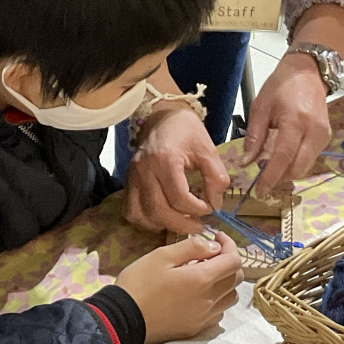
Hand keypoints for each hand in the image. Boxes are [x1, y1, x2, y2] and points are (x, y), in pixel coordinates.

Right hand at [117, 232, 243, 343]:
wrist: (122, 319)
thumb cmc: (140, 282)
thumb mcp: (162, 256)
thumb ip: (192, 247)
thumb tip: (214, 247)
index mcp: (202, 279)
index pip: (234, 261)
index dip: (230, 245)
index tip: (216, 237)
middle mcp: (209, 300)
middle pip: (237, 279)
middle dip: (229, 261)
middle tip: (210, 253)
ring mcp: (204, 317)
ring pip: (231, 297)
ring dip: (225, 282)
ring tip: (205, 274)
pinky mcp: (196, 329)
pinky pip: (219, 312)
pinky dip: (217, 299)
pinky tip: (199, 293)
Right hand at [123, 105, 230, 234]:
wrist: (163, 117)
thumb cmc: (186, 131)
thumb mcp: (207, 149)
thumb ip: (216, 177)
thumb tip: (216, 203)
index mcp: (165, 159)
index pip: (179, 198)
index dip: (198, 209)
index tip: (210, 207)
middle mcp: (144, 171)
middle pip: (160, 211)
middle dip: (183, 224)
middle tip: (200, 225)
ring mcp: (133, 178)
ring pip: (143, 215)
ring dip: (164, 225)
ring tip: (182, 222)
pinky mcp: (128, 183)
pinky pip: (131, 212)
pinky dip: (146, 221)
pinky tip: (163, 217)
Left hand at [240, 52, 332, 191]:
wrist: (307, 72)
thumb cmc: (281, 86)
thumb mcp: (260, 107)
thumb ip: (254, 137)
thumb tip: (246, 163)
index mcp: (295, 121)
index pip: (283, 157)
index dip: (271, 177)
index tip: (259, 190)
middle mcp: (314, 131)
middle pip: (298, 168)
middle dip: (280, 179)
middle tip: (262, 181)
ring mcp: (323, 135)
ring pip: (306, 166)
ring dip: (288, 172)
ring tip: (271, 169)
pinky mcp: (326, 137)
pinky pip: (310, 158)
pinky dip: (296, 163)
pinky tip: (283, 159)